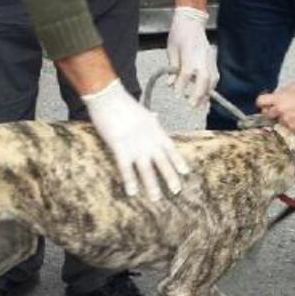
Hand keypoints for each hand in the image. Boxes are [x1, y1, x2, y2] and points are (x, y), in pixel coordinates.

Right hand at [82, 79, 188, 201]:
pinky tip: (132, 192)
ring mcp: (136, 146)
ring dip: (152, 185)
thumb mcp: (143, 112)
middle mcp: (149, 141)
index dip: (178, 161)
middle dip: (170, 177)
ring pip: (147, 169)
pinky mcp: (120, 148)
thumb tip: (156, 117)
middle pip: (163, 162)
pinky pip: (126, 168)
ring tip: (156, 198)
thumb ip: (151, 119)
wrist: (109, 97)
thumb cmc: (123, 103)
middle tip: (177, 190)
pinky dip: (130, 181)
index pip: (171, 149)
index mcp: (156, 131)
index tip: (186, 172)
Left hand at [166, 6, 218, 107]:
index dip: (181, 86)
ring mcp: (209, 60)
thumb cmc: (179, 34)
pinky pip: (214, 77)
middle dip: (198, 95)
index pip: (186, 74)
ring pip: (211, 81)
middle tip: (192, 106)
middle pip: (203, 80)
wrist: (192, 21)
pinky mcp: (212, 61)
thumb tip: (171, 84)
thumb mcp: (171, 50)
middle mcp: (202, 59)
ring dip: (206, 94)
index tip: (177, 96)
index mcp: (190, 54)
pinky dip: (210, 88)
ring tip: (200, 106)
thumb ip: (173, 68)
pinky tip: (206, 95)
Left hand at [257, 74, 294, 132]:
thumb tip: (280, 92)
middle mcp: (282, 112)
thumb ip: (287, 89)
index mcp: (280, 99)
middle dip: (272, 110)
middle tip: (281, 105)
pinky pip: (291, 127)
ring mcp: (289, 122)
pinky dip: (294, 123)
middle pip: (268, 113)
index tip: (266, 100)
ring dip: (285, 117)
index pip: (261, 101)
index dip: (262, 101)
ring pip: (281, 121)